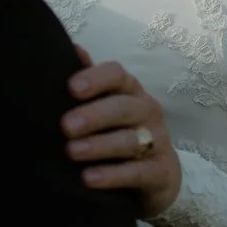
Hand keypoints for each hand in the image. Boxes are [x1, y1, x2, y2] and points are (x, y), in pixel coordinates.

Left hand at [62, 46, 181, 217]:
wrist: (156, 177)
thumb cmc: (121, 132)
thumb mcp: (105, 106)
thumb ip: (89, 82)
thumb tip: (72, 49)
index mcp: (130, 91)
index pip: (117, 75)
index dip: (96, 79)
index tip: (71, 88)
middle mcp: (147, 111)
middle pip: (123, 107)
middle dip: (94, 115)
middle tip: (65, 126)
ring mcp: (158, 142)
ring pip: (129, 140)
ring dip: (99, 146)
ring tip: (72, 152)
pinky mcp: (162, 173)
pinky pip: (138, 172)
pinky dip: (113, 175)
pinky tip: (89, 178)